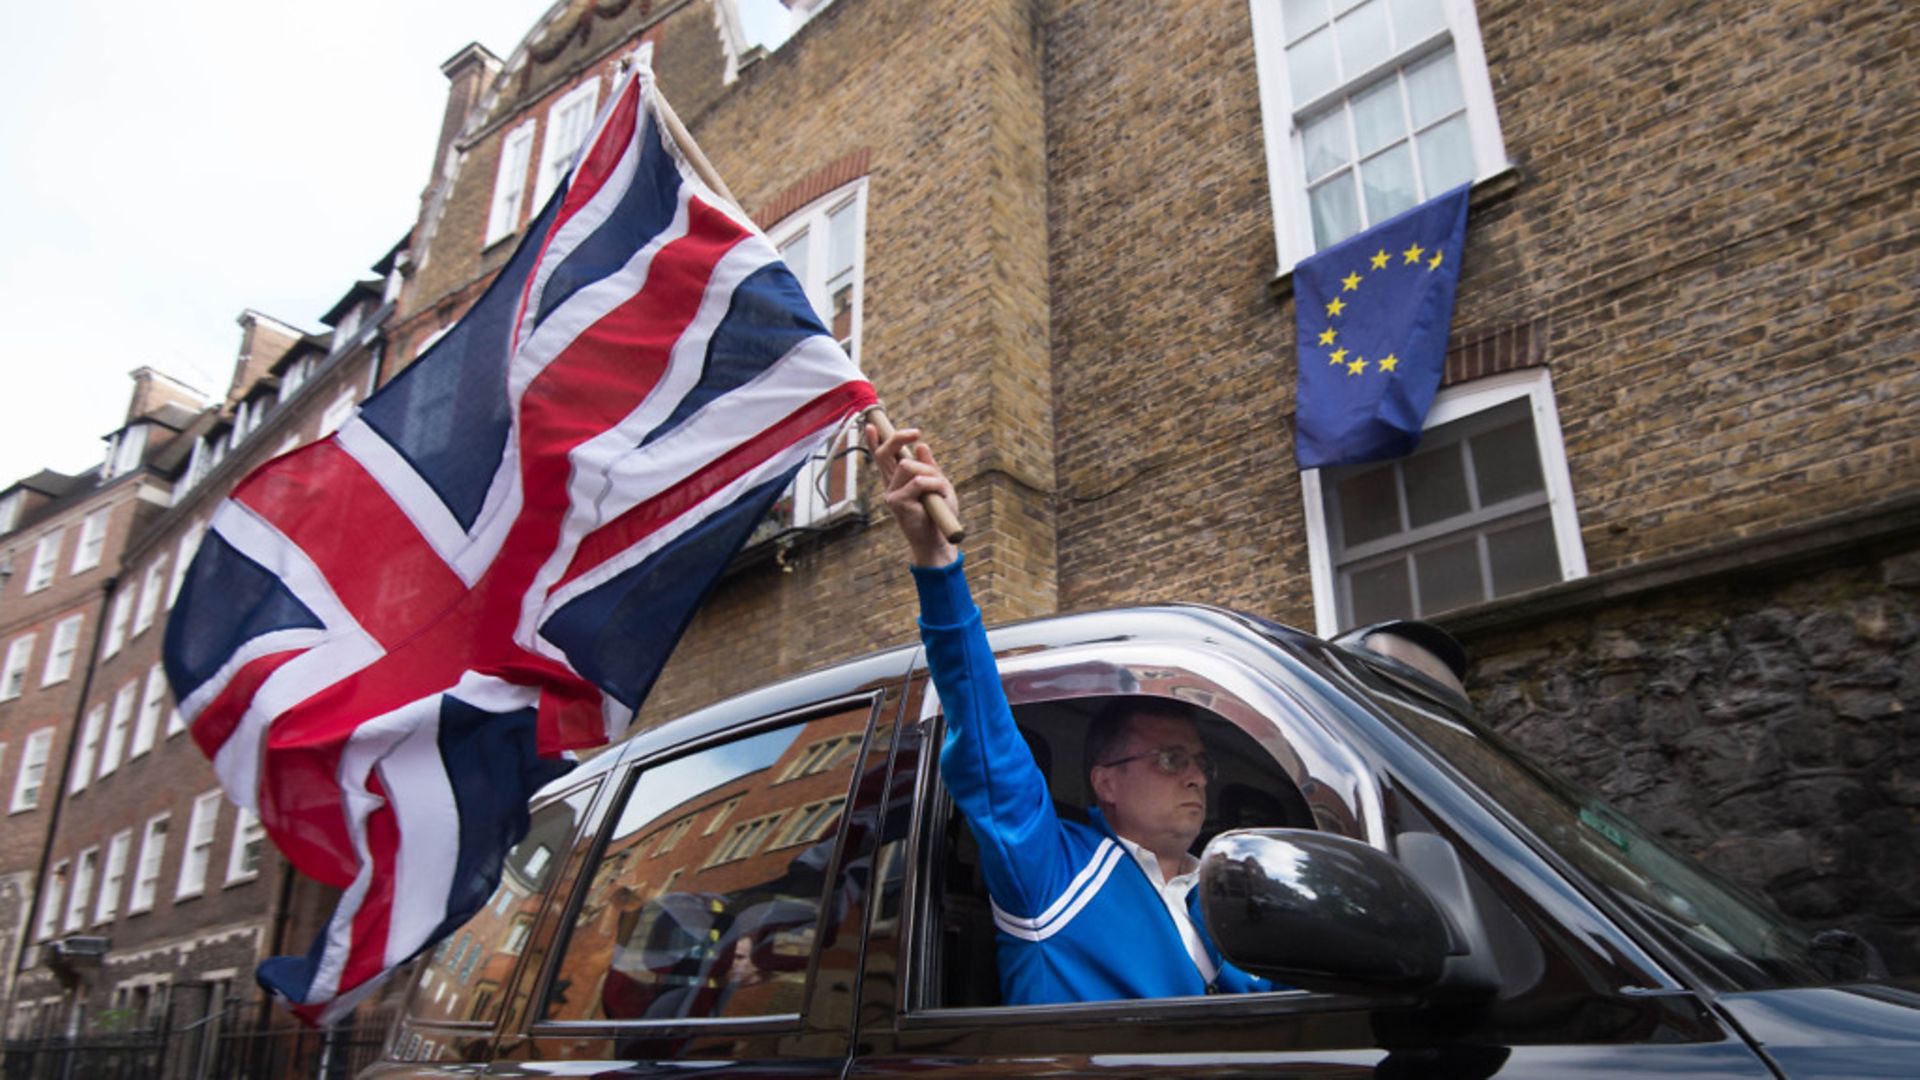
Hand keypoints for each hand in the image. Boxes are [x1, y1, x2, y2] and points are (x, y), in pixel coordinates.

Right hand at [866, 424, 959, 568]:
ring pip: (908, 465)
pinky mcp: (896, 502)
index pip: (883, 457)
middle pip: (885, 454)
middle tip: (917, 432)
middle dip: (898, 438)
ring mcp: (891, 493)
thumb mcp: (939, 485)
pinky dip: (933, 485)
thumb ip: (929, 467)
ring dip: (931, 473)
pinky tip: (937, 497)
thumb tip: (921, 446)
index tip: (871, 425)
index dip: (875, 441)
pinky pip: (918, 481)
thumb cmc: (938, 515)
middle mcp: (891, 485)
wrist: (937, 541)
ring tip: (940, 491)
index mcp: (898, 481)